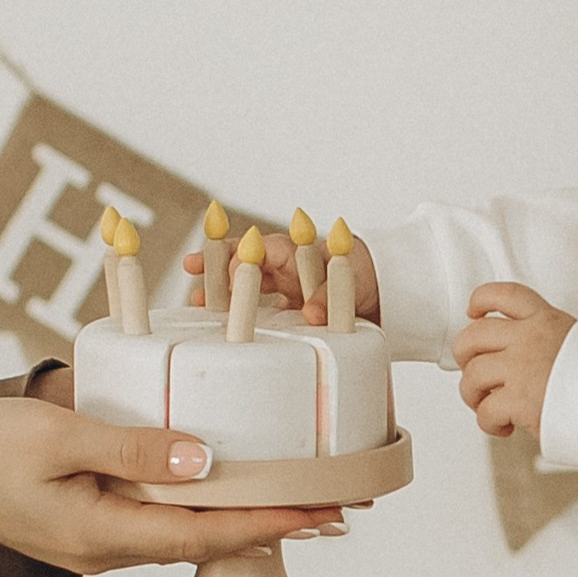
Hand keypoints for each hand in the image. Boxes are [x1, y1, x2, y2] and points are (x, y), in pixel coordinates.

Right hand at [0, 398, 335, 572]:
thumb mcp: (58, 436)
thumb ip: (132, 448)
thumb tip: (205, 460)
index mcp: (105, 533)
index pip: (208, 534)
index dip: (270, 521)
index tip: (322, 509)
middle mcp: (109, 549)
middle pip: (208, 541)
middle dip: (272, 523)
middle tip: (334, 505)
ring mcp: (99, 541)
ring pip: (186, 532)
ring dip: (241, 516)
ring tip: (297, 496)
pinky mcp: (89, 525)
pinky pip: (158, 519)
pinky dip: (201, 505)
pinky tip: (226, 485)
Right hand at [182, 231, 380, 324]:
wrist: (386, 297)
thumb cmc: (367, 278)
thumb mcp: (355, 283)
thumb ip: (330, 297)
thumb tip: (310, 314)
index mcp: (302, 254)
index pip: (268, 250)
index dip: (248, 255)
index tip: (232, 268)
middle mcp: (287, 270)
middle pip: (247, 263)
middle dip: (219, 263)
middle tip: (190, 266)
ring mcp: (284, 291)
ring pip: (248, 288)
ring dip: (223, 293)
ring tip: (195, 301)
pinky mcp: (288, 314)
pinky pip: (260, 312)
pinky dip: (241, 317)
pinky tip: (219, 326)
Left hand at [452, 284, 576, 438]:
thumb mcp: (575, 340)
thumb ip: (543, 339)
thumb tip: (510, 357)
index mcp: (545, 319)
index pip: (503, 294)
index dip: (480, 300)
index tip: (473, 313)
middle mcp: (529, 338)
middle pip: (472, 336)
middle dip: (464, 357)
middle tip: (475, 376)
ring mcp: (522, 367)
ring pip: (472, 376)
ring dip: (473, 396)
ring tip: (489, 406)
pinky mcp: (519, 399)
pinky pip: (485, 411)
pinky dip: (489, 423)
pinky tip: (506, 427)